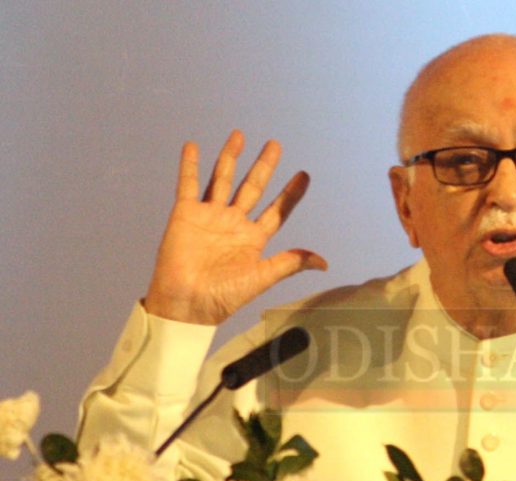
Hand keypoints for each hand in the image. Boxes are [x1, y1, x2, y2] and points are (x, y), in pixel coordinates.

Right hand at [143, 130, 325, 324]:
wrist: (187, 303)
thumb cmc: (224, 296)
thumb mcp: (262, 277)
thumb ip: (289, 263)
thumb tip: (323, 262)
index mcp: (253, 239)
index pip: (277, 210)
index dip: (290, 194)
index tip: (304, 175)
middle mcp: (233, 223)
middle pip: (252, 188)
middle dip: (264, 166)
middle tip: (276, 145)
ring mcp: (209, 216)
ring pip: (222, 179)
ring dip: (230, 157)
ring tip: (239, 135)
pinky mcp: (185, 214)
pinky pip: (188, 185)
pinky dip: (190, 166)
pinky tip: (193, 146)